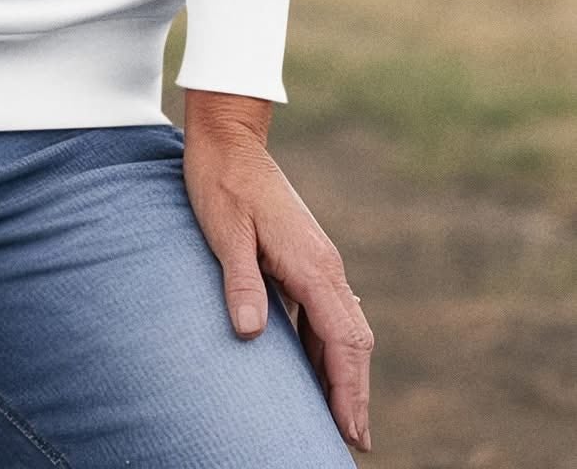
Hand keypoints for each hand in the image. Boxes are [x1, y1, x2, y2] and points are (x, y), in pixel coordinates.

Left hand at [181, 91, 373, 454]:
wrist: (229, 138)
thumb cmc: (221, 183)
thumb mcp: (224, 232)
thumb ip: (240, 281)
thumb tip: (251, 334)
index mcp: (312, 264)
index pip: (344, 339)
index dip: (349, 389)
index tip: (352, 432)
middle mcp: (324, 265)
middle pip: (353, 341)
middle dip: (354, 393)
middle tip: (353, 442)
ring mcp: (317, 260)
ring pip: (343, 328)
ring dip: (344, 374)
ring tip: (339, 419)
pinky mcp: (304, 257)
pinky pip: (325, 313)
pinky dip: (328, 348)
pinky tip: (315, 370)